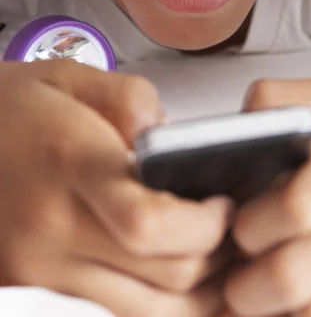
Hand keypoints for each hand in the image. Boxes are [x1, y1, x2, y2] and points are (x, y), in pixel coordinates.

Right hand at [0, 60, 233, 316]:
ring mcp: (39, 270)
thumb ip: (134, 101)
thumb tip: (173, 145)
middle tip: (229, 225)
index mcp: (68, 165)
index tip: (225, 204)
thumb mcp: (73, 77)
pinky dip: (155, 302)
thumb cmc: (14, 107)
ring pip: (147, 313)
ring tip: (208, 250)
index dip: (205, 225)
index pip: (148, 222)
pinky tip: (167, 270)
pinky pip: (113, 315)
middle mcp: (50, 230)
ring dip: (194, 291)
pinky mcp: (34, 287)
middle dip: (216, 256)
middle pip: (162, 275)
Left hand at [222, 77, 310, 316]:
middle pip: (298, 275)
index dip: (251, 228)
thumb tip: (235, 137)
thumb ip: (276, 101)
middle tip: (238, 279)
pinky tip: (310, 301)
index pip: (294, 208)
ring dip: (282, 314)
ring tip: (269, 295)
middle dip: (249, 287)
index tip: (239, 229)